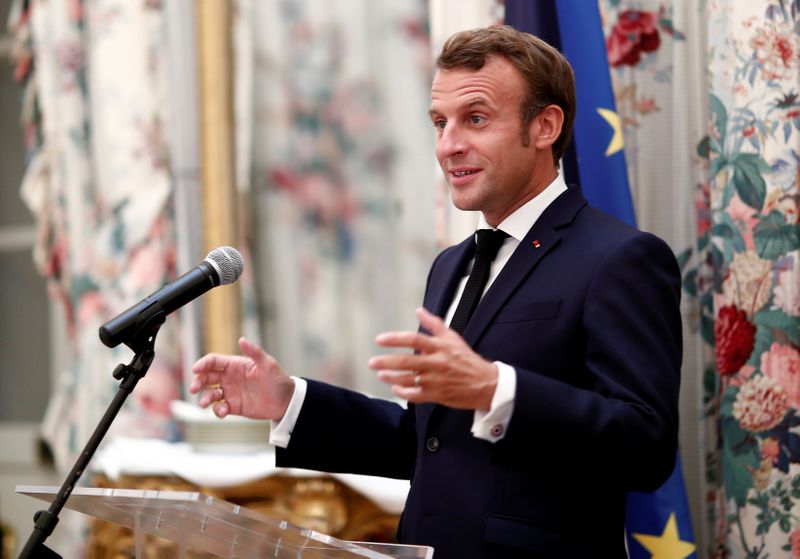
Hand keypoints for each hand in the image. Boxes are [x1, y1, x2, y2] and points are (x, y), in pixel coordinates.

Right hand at [189, 337, 294, 419]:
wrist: (286, 401)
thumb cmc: (278, 379)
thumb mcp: (268, 364)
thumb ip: (255, 352)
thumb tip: (241, 339)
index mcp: (235, 365)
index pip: (213, 362)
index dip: (203, 364)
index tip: (196, 369)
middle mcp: (230, 378)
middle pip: (206, 377)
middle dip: (198, 382)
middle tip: (194, 388)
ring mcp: (230, 392)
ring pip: (210, 394)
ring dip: (204, 398)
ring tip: (205, 404)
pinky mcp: (233, 407)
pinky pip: (219, 408)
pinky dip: (217, 411)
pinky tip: (223, 412)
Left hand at [369, 307, 497, 409]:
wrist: (486, 384)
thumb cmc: (467, 360)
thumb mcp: (453, 338)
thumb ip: (434, 324)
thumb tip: (419, 311)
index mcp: (440, 347)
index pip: (414, 339)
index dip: (394, 339)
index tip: (379, 339)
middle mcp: (437, 363)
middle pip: (406, 361)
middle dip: (386, 362)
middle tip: (372, 362)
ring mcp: (436, 381)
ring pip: (408, 379)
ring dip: (391, 377)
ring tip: (380, 374)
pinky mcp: (437, 395)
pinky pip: (415, 396)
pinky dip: (403, 392)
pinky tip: (395, 388)